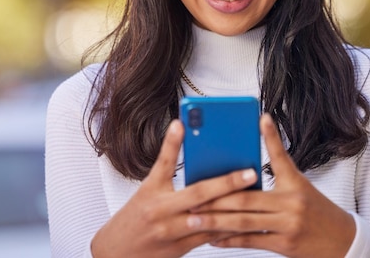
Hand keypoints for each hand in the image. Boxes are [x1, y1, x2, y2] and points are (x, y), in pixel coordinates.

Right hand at [90, 119, 258, 257]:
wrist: (115, 254)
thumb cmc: (133, 218)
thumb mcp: (146, 189)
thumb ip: (166, 169)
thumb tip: (183, 138)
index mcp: (152, 191)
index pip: (164, 163)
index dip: (172, 143)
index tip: (182, 124)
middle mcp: (162, 211)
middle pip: (198, 193)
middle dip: (227, 182)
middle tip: (250, 172)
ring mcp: (172, 232)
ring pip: (209, 218)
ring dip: (233, 207)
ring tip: (254, 196)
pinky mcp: (180, 248)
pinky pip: (208, 236)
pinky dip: (226, 226)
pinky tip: (243, 218)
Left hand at [192, 114, 356, 257]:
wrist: (344, 242)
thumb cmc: (318, 211)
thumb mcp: (302, 186)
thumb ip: (278, 172)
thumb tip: (252, 157)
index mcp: (295, 184)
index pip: (280, 156)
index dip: (271, 136)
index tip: (261, 118)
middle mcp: (291, 203)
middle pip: (247, 197)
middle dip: (217, 197)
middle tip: (193, 194)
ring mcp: (287, 225)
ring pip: (244, 221)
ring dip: (216, 221)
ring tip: (194, 218)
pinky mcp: (284, 245)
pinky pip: (251, 241)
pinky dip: (230, 240)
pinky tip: (213, 238)